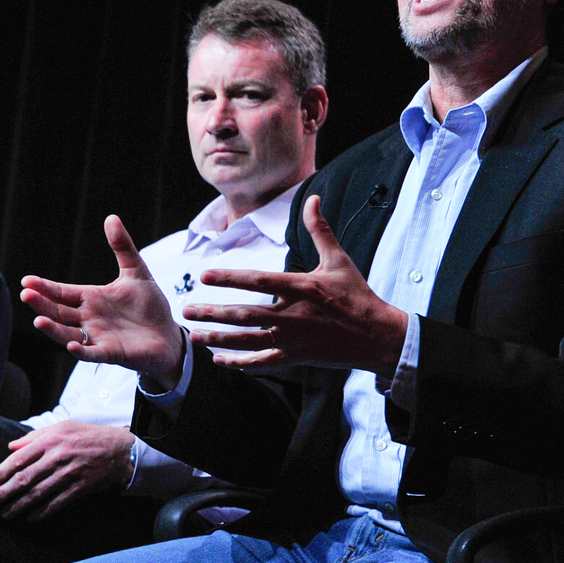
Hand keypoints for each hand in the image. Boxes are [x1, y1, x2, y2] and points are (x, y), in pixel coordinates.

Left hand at [0, 421, 134, 520]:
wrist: (119, 449)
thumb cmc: (85, 435)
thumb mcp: (60, 427)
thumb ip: (34, 437)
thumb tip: (11, 446)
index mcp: (49, 441)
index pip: (18, 459)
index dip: (0, 473)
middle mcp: (57, 457)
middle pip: (24, 478)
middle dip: (4, 493)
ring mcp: (69, 474)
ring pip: (38, 493)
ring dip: (19, 505)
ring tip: (4, 514)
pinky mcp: (80, 487)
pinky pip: (58, 502)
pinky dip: (43, 512)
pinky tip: (30, 518)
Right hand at [21, 215, 188, 389]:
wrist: (168, 335)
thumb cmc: (149, 306)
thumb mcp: (136, 272)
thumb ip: (122, 247)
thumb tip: (111, 217)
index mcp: (91, 298)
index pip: (62, 292)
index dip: (44, 287)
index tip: (26, 280)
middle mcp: (89, 318)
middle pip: (59, 311)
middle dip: (41, 304)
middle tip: (25, 295)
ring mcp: (98, 337)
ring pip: (68, 333)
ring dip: (53, 329)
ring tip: (38, 321)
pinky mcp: (112, 353)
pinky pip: (93, 354)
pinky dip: (81, 351)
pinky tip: (71, 345)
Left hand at [184, 196, 408, 372]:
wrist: (377, 336)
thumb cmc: (357, 295)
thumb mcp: (339, 260)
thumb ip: (320, 230)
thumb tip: (313, 198)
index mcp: (301, 288)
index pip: (258, 281)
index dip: (229, 278)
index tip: (204, 275)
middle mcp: (292, 315)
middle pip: (244, 315)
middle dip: (213, 313)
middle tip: (186, 310)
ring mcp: (293, 339)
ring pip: (248, 341)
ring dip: (218, 339)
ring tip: (193, 335)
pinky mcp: (295, 357)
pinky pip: (262, 362)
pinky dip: (240, 363)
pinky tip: (220, 360)